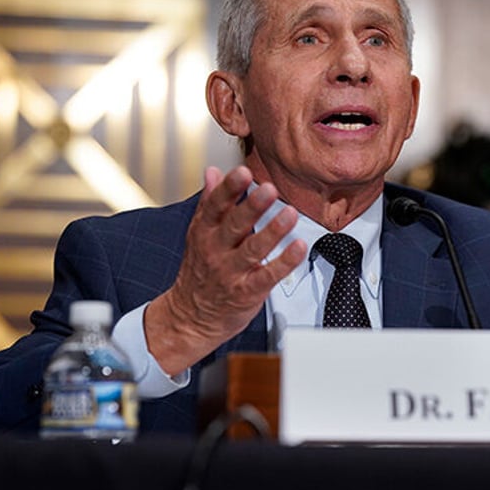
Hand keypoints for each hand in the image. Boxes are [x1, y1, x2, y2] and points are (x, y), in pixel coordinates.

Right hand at [145, 165, 306, 374]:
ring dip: (273, 231)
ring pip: (253, 249)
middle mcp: (217, 250)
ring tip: (290, 214)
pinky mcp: (247, 291)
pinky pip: (268, 275)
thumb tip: (212, 172)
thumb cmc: (200, 272)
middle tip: (269, 189)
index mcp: (204, 232)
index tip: (242, 172)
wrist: (191, 317)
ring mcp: (232, 272)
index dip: (229, 188)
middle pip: (234, 225)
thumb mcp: (199, 234)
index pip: (215, 206)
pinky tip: (298, 247)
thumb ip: (209, 202)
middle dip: (252, 207)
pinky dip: (284, 262)